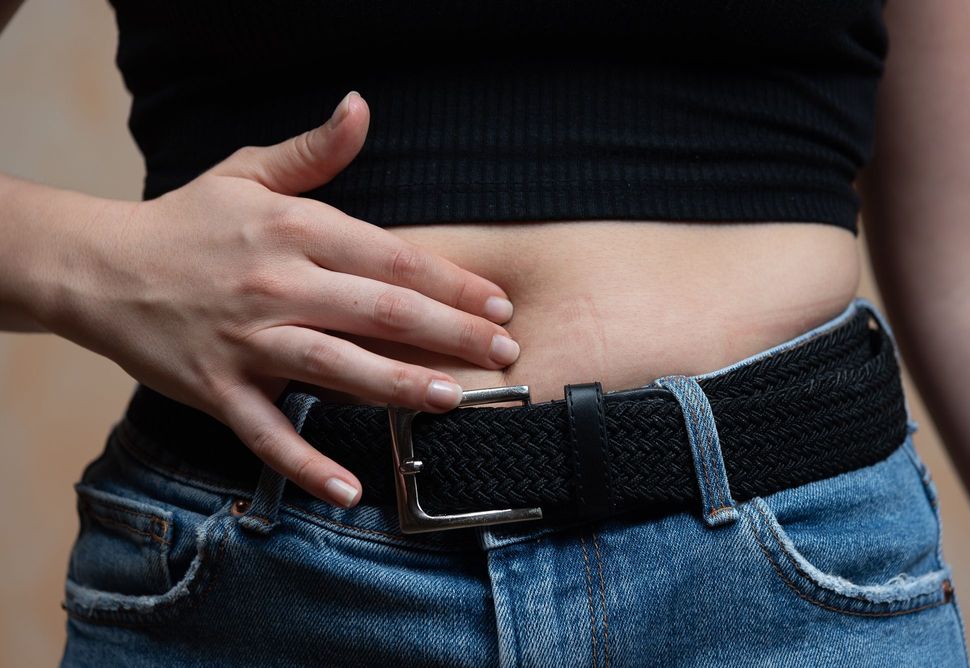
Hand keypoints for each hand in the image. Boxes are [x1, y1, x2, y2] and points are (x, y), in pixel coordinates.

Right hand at [50, 91, 518, 507]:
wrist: (100, 267)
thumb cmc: (188, 221)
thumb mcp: (248, 171)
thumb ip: (314, 151)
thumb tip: (361, 109)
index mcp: (295, 230)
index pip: (394, 259)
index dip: (454, 283)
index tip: (498, 304)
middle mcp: (278, 284)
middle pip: (382, 313)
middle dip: (452, 334)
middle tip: (504, 352)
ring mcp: (247, 340)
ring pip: (338, 368)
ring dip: (399, 387)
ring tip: (452, 399)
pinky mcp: (217, 388)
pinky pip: (267, 434)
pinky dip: (307, 465)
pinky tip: (350, 490)